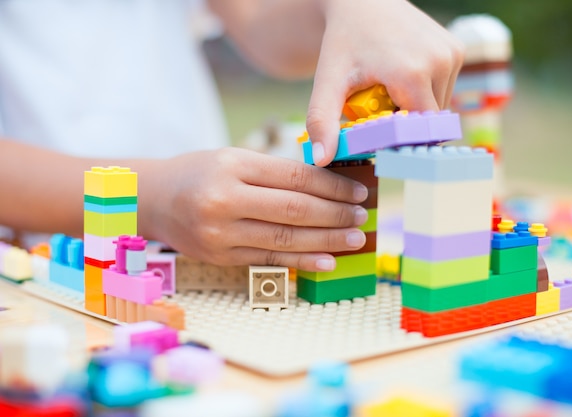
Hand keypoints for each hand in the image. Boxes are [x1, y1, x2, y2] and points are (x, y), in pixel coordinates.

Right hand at [143, 148, 368, 270]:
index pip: (295, 178)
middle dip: (335, 215)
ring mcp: (220, 232)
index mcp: (232, 166)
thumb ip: (275, 172)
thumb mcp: (233, 158)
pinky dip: (301, 261)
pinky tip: (327, 260)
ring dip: (326, 240)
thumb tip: (329, 185)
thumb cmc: (199, 172)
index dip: (332, 186)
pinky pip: (269, 260)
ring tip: (354, 239)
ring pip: (285, 239)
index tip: (357, 191)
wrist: (152, 199)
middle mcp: (224, 200)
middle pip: (294, 210)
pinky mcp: (220, 256)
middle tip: (361, 217)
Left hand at [307, 0, 463, 165]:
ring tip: (389, 92)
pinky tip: (402, 80)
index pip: (418, 132)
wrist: (361, 2)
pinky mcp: (457, 49)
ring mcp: (452, 53)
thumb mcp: (328, 82)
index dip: (398, 139)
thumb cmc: (343, 42)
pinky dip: (425, 93)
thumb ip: (323, 121)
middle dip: (405, 124)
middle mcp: (440, 61)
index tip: (377, 136)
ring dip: (416, 110)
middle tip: (379, 110)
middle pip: (429, 121)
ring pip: (439, 107)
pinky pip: (445, 88)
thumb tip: (321, 160)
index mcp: (413, 73)